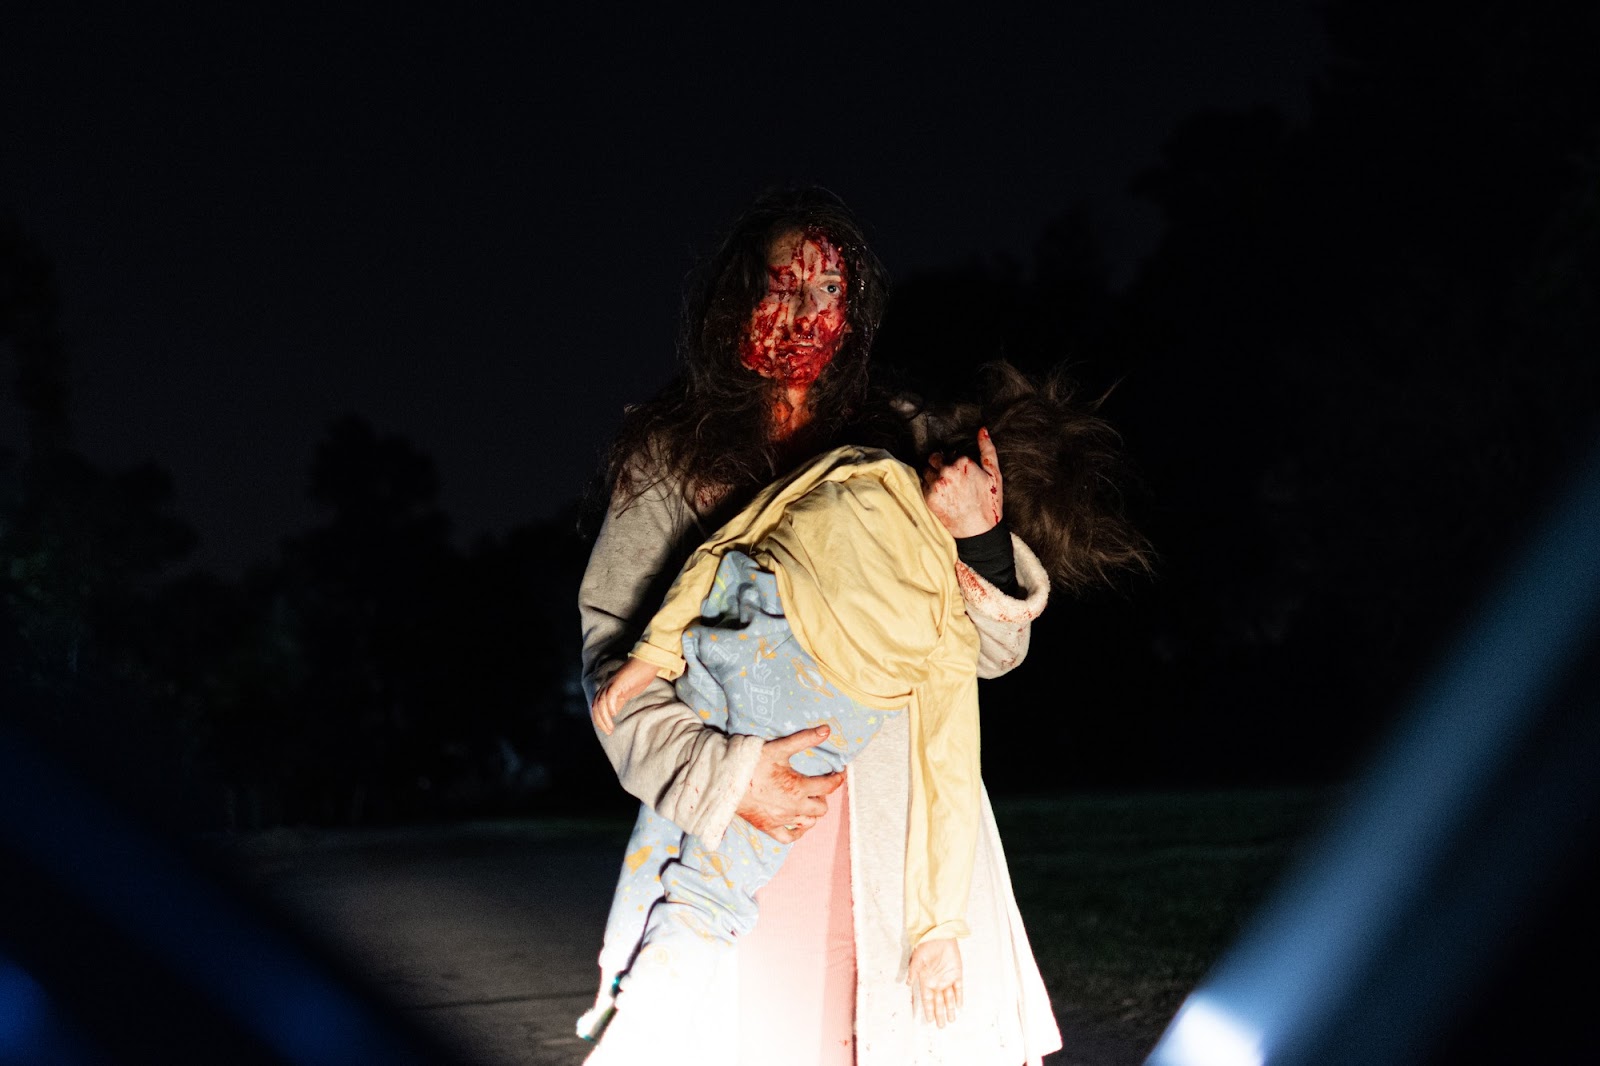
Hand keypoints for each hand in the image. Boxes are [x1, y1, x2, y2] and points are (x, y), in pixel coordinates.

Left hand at [592, 656, 658, 735]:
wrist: (647, 662)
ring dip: (604, 717)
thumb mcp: (628, 692)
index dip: (599, 720)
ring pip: (600, 702)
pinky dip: (609, 705)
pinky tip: (614, 714)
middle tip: (608, 732)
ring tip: (610, 728)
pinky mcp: (618, 681)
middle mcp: (607, 686)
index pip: (597, 707)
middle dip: (600, 721)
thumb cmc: (640, 676)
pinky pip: (610, 695)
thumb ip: (619, 701)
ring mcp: (612, 683)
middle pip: (596, 706)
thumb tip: (613, 712)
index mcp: (608, 690)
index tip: (607, 730)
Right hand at [735, 726, 843, 843]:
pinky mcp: (769, 827)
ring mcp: (782, 819)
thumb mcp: (780, 748)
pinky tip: (798, 824)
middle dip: (823, 796)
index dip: (837, 779)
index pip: (828, 786)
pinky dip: (797, 832)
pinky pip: (789, 837)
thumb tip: (827, 730)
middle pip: (821, 807)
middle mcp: (794, 807)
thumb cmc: (753, 763)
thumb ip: (804, 739)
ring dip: (812, 813)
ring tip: (807, 801)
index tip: (839, 774)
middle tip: (817, 787)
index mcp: (799, 787)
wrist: (727, 780)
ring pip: (809, 822)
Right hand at [907, 937, 962, 1027]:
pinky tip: (959, 1005)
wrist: (939, 935)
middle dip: (939, 1014)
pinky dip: (959, 996)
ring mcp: (947, 978)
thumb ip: (913, 971)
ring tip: (951, 1020)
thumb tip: (906, 983)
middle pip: (939, 1002)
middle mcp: (937, 982)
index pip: (928, 999)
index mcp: (926, 980)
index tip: (929, 1020)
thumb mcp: (917, 959)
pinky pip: (958, 987)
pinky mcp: (957, 973)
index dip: (928, 1009)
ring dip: (950, 1008)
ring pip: (949, 997)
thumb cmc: (926, 946)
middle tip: (941, 1026)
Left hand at [922, 426, 1003, 537]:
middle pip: (934, 458)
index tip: (959, 472)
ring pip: (926, 471)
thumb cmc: (988, 503)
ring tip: (945, 488)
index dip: (954, 461)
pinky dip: (928, 488)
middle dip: (939, 464)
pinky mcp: (928, 497)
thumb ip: (988, 449)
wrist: (978, 531)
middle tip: (949, 477)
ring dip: (932, 475)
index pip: (951, 453)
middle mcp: (947, 471)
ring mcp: (936, 485)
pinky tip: (941, 497)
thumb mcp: (994, 474)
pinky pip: (922, 485)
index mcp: (963, 462)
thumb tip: (982, 429)